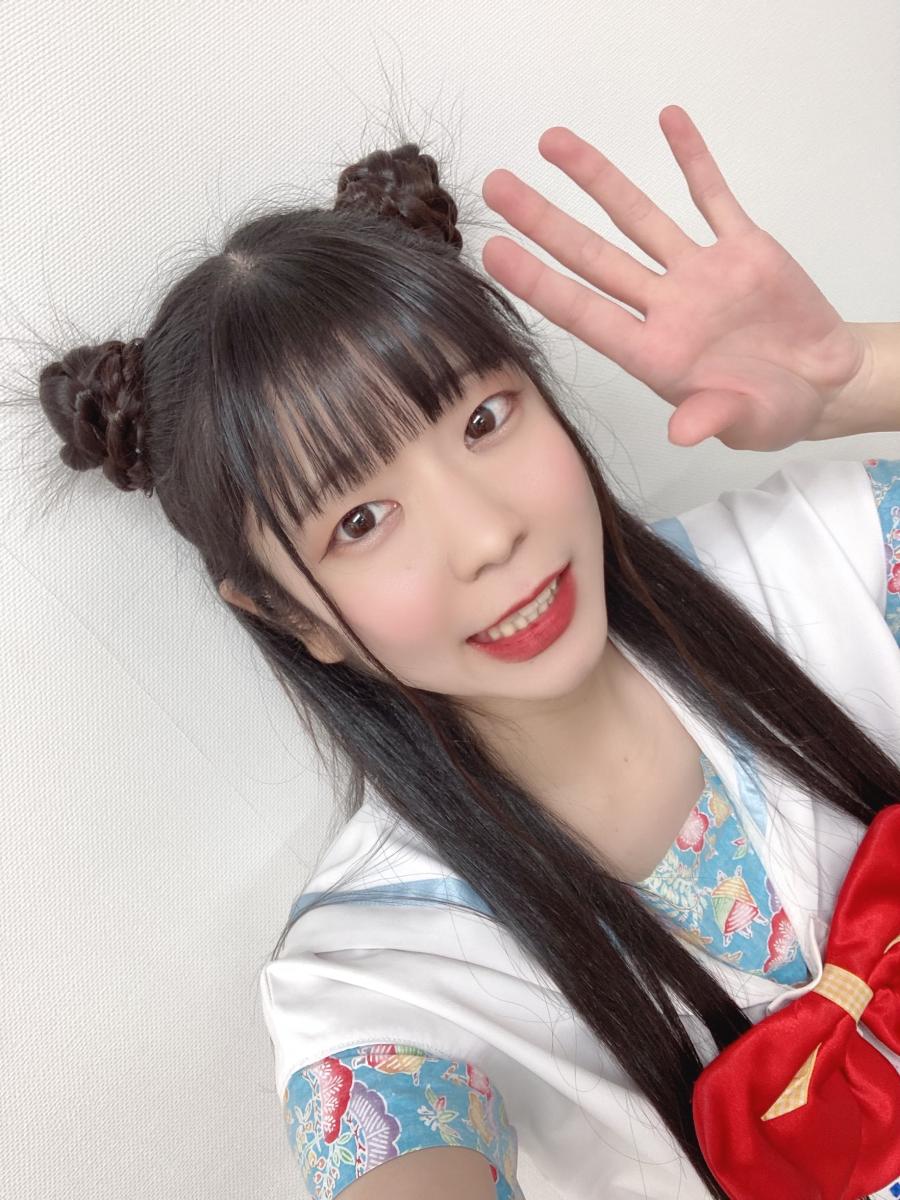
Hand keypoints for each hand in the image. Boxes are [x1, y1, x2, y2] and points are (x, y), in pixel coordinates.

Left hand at [480, 106, 867, 450]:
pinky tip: (668, 120)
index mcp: (655, 352)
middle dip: (546, 222)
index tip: (495, 251)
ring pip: (639, 217)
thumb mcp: (749, 422)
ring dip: (598, 179)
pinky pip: (713, 197)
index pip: (585, 312)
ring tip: (553, 141)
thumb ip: (714, 418)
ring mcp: (701, 273)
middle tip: (496, 186)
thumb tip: (682, 433)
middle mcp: (666, 307)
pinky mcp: (743, 248)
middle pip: (594, 256)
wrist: (823, 381)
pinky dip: (693, 159)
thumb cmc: (774, 409)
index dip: (539, 282)